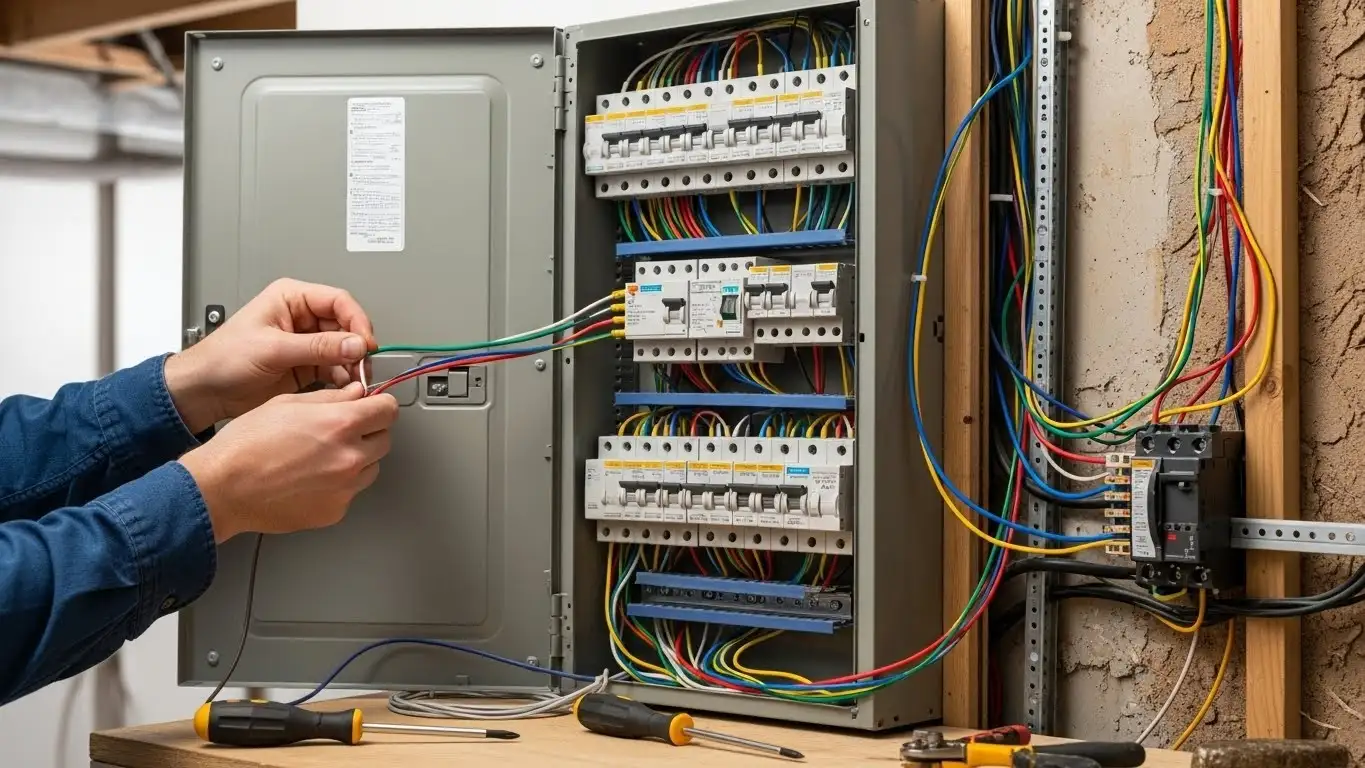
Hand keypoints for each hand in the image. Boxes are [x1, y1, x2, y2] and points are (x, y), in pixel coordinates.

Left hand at [165, 278, 376, 432]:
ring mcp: (305, 343)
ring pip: (344, 348)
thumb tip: (355, 344)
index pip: (338, 301)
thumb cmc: (222, 359)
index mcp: (291, 298)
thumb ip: (318, 347)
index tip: (365, 343)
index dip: (356, 320)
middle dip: (356, 346)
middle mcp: (302, 318)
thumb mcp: (273, 349)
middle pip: (346, 325)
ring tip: (355, 380)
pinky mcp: (306, 366)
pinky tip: (345, 387)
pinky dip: (344, 378)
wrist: (204, 391)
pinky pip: (335, 367)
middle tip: (362, 365)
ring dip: (353, 364)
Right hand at [178, 384, 398, 541]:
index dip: (379, 405)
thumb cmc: (245, 446)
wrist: (222, 488)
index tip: (373, 407)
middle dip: (368, 431)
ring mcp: (345, 488)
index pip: (389, 410)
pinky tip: (311, 478)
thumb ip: (331, 398)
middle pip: (384, 439)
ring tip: (321, 456)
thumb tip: (356, 394)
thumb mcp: (287, 403)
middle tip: (341, 431)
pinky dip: (339, 484)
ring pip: (371, 467)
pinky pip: (350, 492)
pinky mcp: (335, 511)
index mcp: (340, 425)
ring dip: (357, 459)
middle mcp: (349, 458)